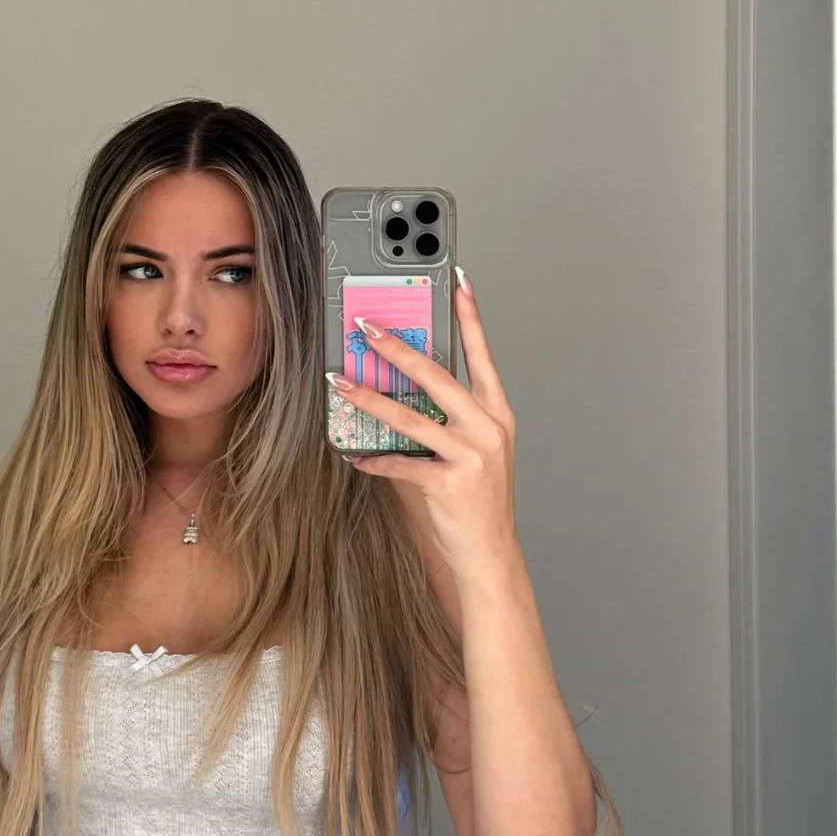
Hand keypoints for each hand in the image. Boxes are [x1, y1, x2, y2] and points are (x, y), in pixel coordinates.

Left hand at [328, 271, 518, 573]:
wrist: (490, 553)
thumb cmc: (478, 499)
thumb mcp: (474, 450)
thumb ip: (448, 417)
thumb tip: (402, 384)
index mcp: (496, 413)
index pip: (482, 355)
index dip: (470, 317)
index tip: (458, 282)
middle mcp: (488, 428)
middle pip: (436, 375)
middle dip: (396, 347)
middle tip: (366, 326)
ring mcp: (471, 455)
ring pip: (409, 415)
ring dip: (368, 397)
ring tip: (340, 381)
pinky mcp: (449, 482)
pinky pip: (400, 462)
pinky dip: (373, 458)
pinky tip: (354, 454)